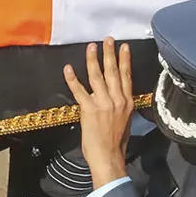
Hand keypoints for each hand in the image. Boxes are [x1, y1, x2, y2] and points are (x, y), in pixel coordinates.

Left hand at [63, 38, 132, 188]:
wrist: (109, 157)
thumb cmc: (116, 143)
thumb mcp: (125, 121)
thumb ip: (120, 106)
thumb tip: (116, 98)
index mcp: (127, 103)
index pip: (126, 77)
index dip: (125, 60)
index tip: (124, 47)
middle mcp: (116, 100)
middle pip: (113, 72)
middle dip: (110, 54)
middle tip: (107, 39)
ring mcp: (103, 104)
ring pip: (97, 77)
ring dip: (93, 60)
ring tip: (91, 46)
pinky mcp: (89, 110)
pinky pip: (79, 91)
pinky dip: (72, 79)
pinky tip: (68, 68)